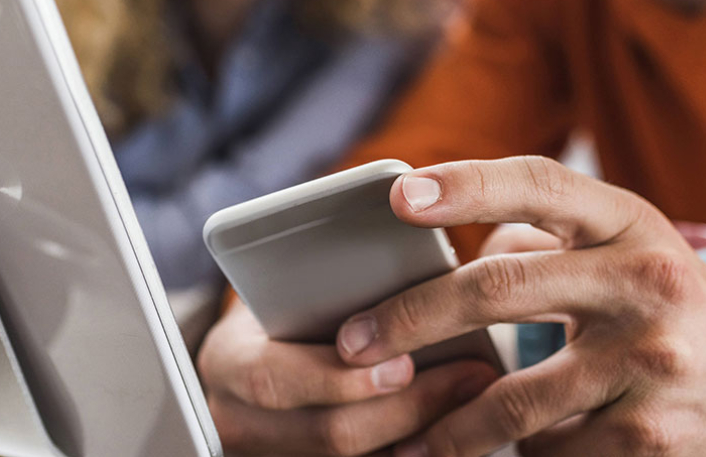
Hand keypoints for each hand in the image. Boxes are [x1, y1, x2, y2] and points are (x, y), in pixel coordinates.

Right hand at [197, 301, 497, 455]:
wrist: (256, 357)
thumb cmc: (280, 307)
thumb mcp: (285, 288)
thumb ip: (327, 282)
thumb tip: (409, 267)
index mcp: (228, 362)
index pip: (275, 380)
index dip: (342, 379)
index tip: (404, 361)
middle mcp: (239, 419)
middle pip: (330, 433)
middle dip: (409, 407)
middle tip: (469, 374)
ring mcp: (272, 454)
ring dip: (425, 431)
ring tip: (477, 391)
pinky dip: (415, 448)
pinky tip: (459, 421)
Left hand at [335, 156, 705, 456]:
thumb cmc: (665, 304)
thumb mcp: (623, 248)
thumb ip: (544, 238)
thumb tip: (443, 249)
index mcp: (630, 221)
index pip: (540, 184)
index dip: (466, 185)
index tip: (398, 196)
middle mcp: (644, 280)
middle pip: (501, 288)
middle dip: (412, 318)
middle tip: (353, 342)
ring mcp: (652, 361)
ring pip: (513, 398)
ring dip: (446, 424)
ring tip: (404, 437)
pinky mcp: (652, 437)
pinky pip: (550, 451)